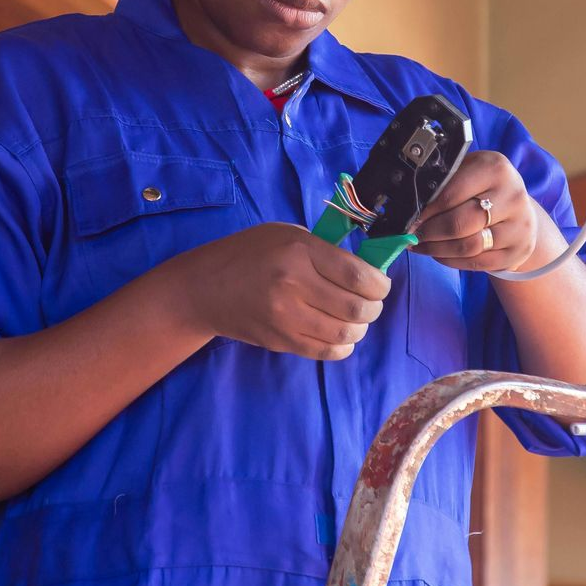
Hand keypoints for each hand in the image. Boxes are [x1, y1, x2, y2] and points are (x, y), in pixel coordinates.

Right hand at [173, 223, 391, 359]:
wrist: (205, 289)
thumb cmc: (248, 254)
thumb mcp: (286, 234)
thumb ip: (324, 250)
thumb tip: (366, 269)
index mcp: (299, 252)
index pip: (357, 275)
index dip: (379, 284)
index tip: (380, 284)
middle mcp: (293, 285)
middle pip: (356, 308)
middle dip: (373, 308)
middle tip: (371, 303)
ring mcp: (286, 318)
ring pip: (346, 334)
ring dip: (360, 328)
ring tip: (355, 319)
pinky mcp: (281, 341)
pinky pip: (326, 351)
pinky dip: (343, 346)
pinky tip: (339, 335)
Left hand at [408, 151, 547, 271]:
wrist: (520, 210)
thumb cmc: (484, 188)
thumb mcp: (467, 172)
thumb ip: (443, 184)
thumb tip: (409, 207)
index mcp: (495, 169)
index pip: (451, 194)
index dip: (425, 210)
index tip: (408, 218)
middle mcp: (512, 196)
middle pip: (459, 223)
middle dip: (429, 232)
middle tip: (412, 235)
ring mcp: (519, 226)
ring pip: (468, 246)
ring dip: (437, 249)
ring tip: (421, 246)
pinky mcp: (519, 250)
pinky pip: (477, 263)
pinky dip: (452, 261)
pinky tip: (440, 254)